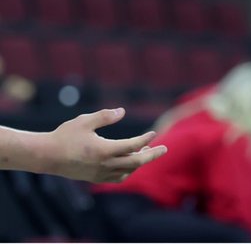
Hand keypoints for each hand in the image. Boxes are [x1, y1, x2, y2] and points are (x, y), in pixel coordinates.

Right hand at [42, 108, 167, 181]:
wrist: (45, 156)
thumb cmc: (65, 136)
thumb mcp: (85, 120)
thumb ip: (105, 116)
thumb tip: (122, 111)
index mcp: (103, 150)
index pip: (132, 146)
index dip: (145, 139)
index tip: (153, 132)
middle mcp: (103, 165)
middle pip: (134, 162)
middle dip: (151, 155)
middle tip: (165, 149)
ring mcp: (98, 174)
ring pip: (126, 171)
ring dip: (139, 162)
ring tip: (146, 151)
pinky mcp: (92, 178)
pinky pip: (115, 178)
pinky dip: (126, 171)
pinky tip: (129, 164)